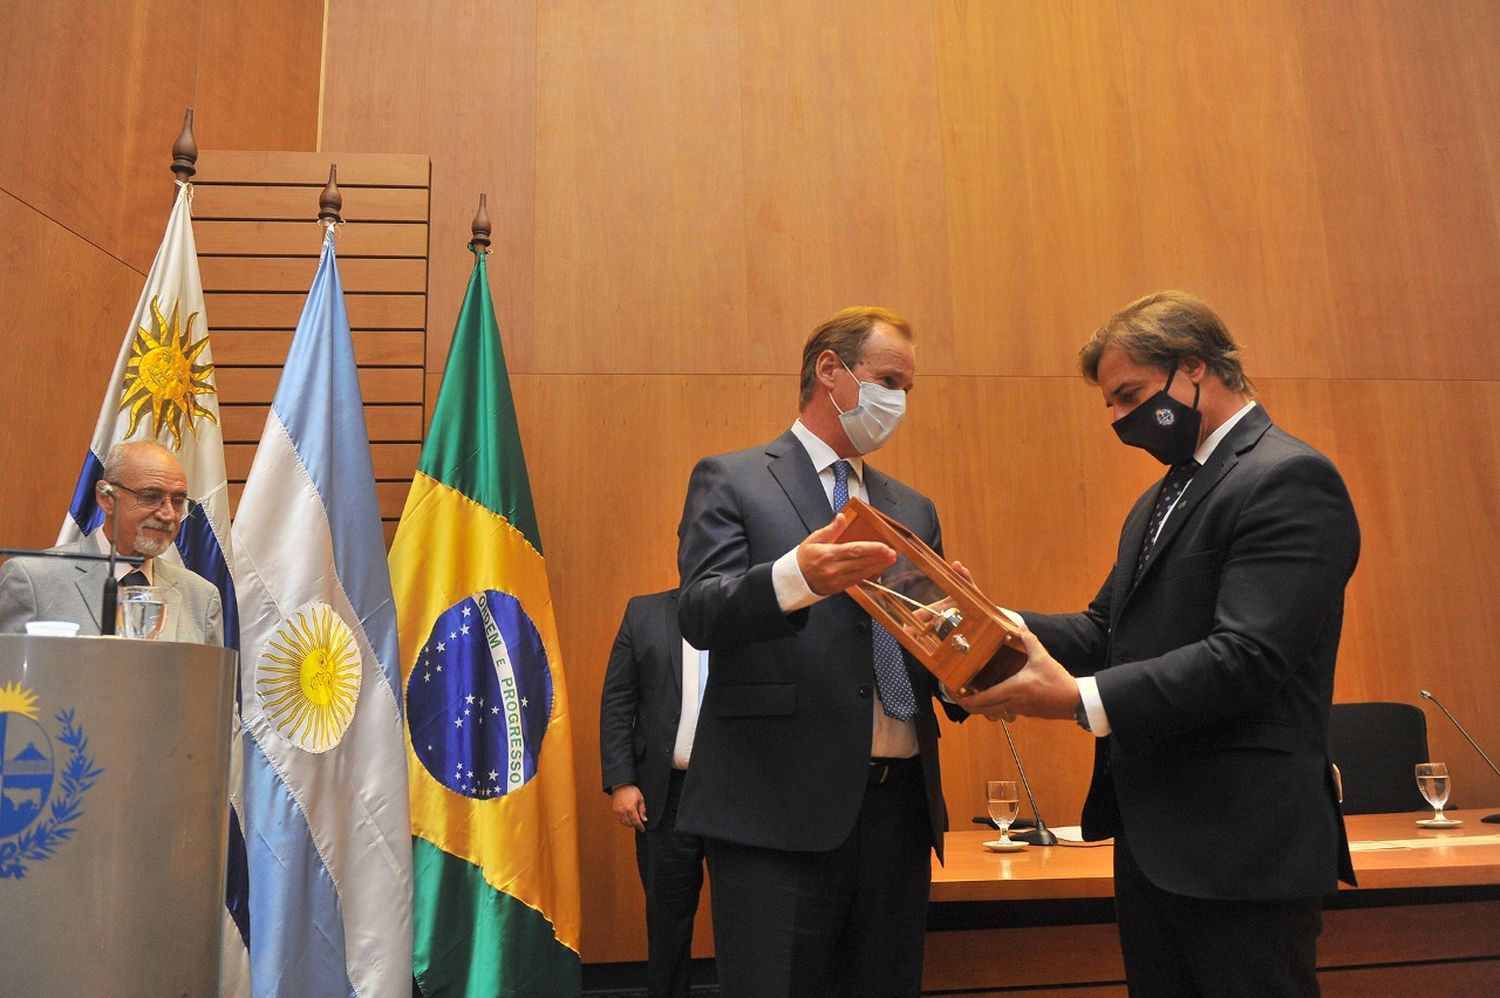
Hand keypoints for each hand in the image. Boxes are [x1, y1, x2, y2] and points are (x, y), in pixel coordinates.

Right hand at [610, 784, 646, 830]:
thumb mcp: (640, 799)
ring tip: (633, 820)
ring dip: (629, 823)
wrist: (621, 785)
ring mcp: (618, 812)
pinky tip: (627, 818)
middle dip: (635, 824)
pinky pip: (619, 820)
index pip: (636, 822)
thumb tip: (644, 819)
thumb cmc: (631, 791)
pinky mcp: (614, 811)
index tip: (643, 829)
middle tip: (639, 822)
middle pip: (630, 824)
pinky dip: (624, 821)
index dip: (640, 827)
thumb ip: (642, 810)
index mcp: (631, 809)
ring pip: (624, 823)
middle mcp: (623, 812)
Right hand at [796, 512, 897, 595]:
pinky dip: (869, 574)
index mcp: (827, 554)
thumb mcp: (813, 540)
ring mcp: (837, 580)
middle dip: (878, 558)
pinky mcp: (839, 588)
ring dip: (877, 566)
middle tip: (892, 553)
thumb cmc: (802, 559)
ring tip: (890, 560)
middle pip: (861, 562)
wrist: (793, 581)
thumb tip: (842, 517)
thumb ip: (830, 529)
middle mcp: (833, 569)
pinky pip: (857, 580)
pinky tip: (877, 569)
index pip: (853, 550)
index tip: (884, 547)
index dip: (871, 549)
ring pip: (861, 573)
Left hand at [955, 627, 1080, 721]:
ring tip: (972, 693)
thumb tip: (1019, 627)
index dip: (965, 698)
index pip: (982, 699)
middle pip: (981, 710)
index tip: (954, 692)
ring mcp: (1017, 710)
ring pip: (991, 713)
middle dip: (966, 704)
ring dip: (979, 706)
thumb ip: (1029, 640)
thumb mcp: (1042, 657)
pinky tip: (993, 694)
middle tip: (957, 694)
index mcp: (1013, 689)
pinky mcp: (1024, 713)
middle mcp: (1012, 702)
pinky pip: (1003, 711)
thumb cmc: (1057, 681)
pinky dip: (993, 706)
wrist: (1074, 701)